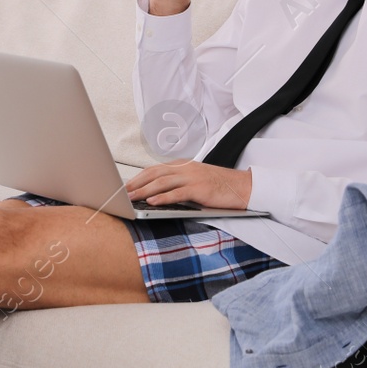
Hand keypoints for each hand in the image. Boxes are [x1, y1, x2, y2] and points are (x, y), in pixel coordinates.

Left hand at [126, 161, 250, 209]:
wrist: (244, 187)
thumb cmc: (220, 186)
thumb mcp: (196, 180)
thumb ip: (178, 183)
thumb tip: (157, 194)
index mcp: (183, 165)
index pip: (155, 169)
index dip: (138, 177)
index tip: (126, 186)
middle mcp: (185, 168)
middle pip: (154, 173)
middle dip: (136, 183)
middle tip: (122, 192)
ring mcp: (192, 177)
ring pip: (162, 182)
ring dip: (144, 191)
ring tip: (131, 198)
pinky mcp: (199, 189)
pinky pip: (177, 193)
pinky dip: (162, 198)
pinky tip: (152, 202)